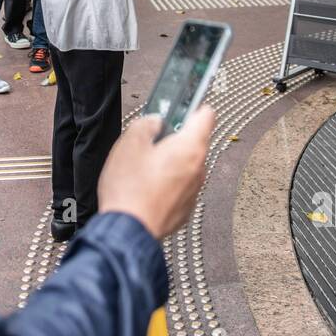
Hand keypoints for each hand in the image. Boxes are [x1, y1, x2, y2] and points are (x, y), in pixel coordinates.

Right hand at [98, 106, 214, 239]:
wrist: (129, 231)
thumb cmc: (130, 190)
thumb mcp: (130, 143)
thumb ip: (147, 123)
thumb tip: (155, 122)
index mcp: (190, 148)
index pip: (206, 115)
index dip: (193, 106)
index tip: (183, 104)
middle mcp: (198, 169)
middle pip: (194, 142)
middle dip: (175, 137)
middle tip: (151, 139)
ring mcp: (193, 191)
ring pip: (186, 165)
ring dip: (170, 161)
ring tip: (143, 167)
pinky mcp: (185, 209)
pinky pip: (180, 187)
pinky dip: (167, 183)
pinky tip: (146, 187)